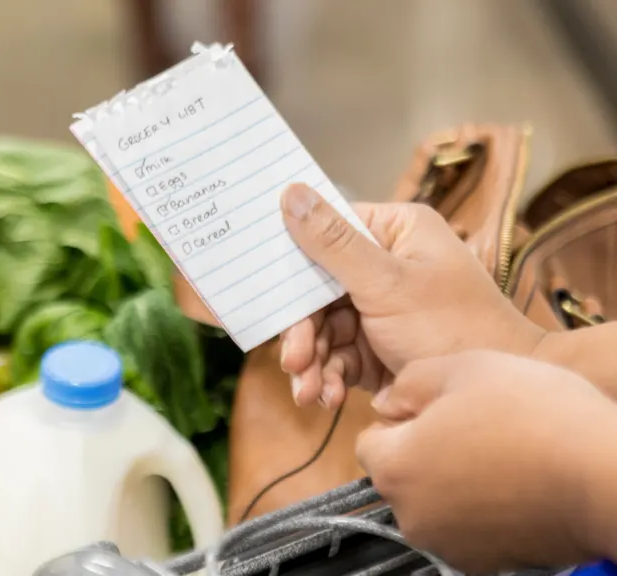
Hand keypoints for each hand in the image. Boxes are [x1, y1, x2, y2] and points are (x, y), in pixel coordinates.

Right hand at [277, 184, 545, 408]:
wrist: (493, 401)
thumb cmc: (455, 328)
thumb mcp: (387, 283)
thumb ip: (333, 243)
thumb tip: (290, 193)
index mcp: (395, 232)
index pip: (326, 232)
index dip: (293, 261)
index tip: (266, 288)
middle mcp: (385, 265)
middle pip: (317, 289)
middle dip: (303, 331)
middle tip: (293, 359)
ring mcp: (380, 309)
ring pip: (322, 329)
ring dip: (312, 362)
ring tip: (307, 392)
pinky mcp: (376, 348)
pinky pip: (335, 357)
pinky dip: (327, 377)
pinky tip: (324, 397)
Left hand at [357, 350, 616, 571]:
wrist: (607, 475)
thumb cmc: (536, 415)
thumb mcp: (462, 368)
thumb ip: (408, 383)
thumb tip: (385, 402)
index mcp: (394, 469)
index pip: (368, 442)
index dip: (401, 419)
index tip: (439, 408)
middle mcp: (412, 517)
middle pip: (400, 474)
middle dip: (425, 450)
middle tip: (475, 424)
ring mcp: (449, 545)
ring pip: (435, 500)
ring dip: (454, 478)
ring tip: (502, 450)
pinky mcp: (487, 563)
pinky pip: (468, 526)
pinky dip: (483, 506)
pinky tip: (518, 480)